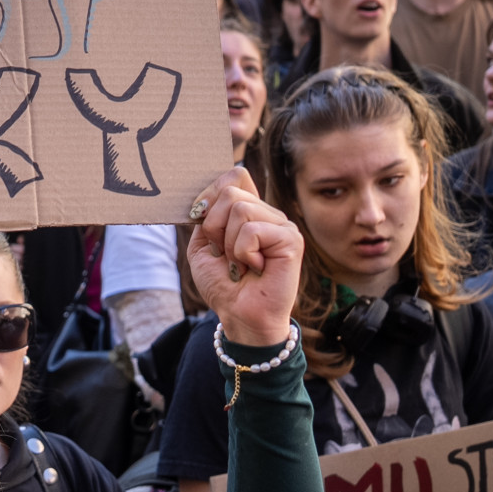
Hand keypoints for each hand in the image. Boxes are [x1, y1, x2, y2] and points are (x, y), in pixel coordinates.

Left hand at [185, 167, 303, 349]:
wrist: (239, 316)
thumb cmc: (223, 285)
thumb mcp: (202, 246)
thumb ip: (206, 216)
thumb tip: (211, 194)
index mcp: (250, 211)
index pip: (234, 175)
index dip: (211, 193)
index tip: (202, 221)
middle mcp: (268, 214)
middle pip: (230, 190)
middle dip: (214, 226)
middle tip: (224, 254)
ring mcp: (282, 225)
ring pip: (240, 208)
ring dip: (229, 244)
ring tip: (241, 264)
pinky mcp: (291, 239)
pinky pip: (252, 230)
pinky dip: (243, 253)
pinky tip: (255, 268)